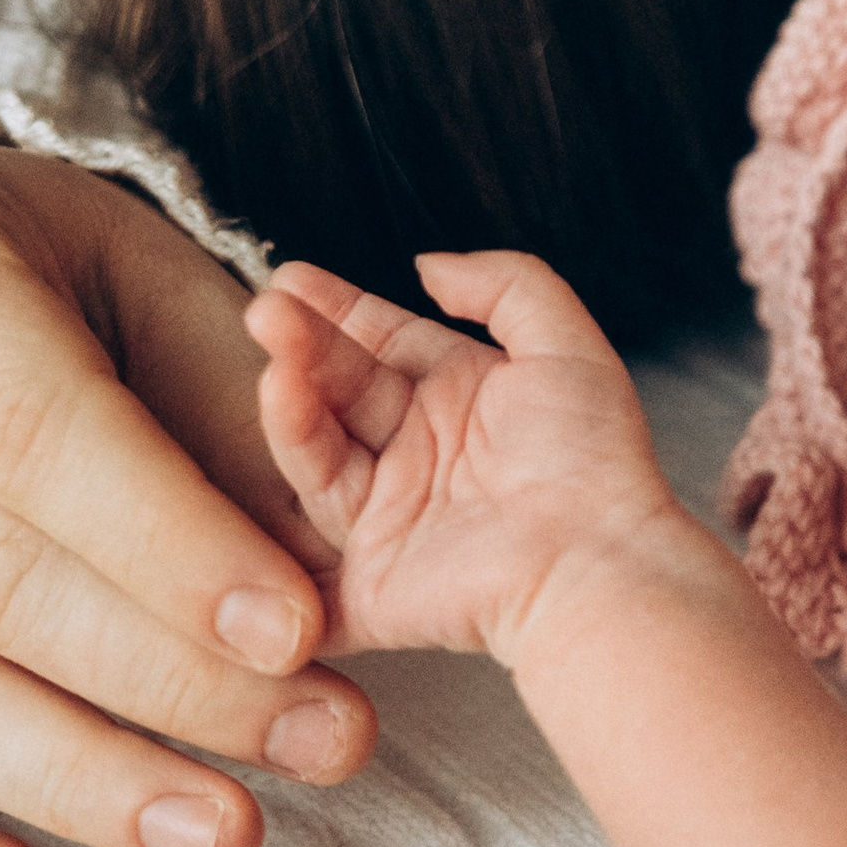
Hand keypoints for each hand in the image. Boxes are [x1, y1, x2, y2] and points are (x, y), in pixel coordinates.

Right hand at [0, 146, 375, 846]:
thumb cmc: (19, 269)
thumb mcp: (131, 270)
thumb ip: (215, 396)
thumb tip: (319, 561)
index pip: (26, 430)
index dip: (163, 542)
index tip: (297, 631)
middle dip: (165, 672)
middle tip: (324, 740)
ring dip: (71, 773)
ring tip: (224, 830)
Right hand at [250, 251, 694, 667]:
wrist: (599, 564)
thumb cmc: (594, 459)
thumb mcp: (565, 343)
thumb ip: (506, 285)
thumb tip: (428, 264)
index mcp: (462, 397)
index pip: (383, 341)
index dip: (337, 309)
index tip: (290, 277)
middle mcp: (420, 452)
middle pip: (343, 389)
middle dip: (305, 347)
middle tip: (267, 311)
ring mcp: (391, 517)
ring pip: (320, 455)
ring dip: (293, 410)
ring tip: (277, 370)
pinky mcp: (371, 583)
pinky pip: (304, 561)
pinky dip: (269, 532)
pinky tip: (248, 484)